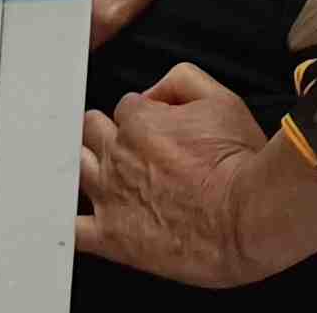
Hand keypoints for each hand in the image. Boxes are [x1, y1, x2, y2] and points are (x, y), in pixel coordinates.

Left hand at [76, 66, 283, 286]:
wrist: (247, 217)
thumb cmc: (239, 163)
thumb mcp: (221, 99)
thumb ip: (182, 80)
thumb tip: (155, 92)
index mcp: (139, 121)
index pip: (125, 108)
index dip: (142, 118)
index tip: (159, 132)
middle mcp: (117, 154)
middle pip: (92, 132)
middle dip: (108, 135)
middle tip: (134, 152)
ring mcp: (110, 195)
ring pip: (77, 168)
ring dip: (89, 168)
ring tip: (109, 178)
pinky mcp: (111, 236)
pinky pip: (73, 230)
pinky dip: (70, 224)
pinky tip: (79, 222)